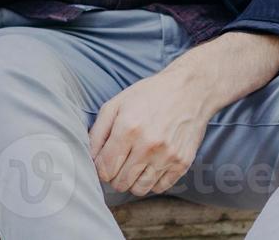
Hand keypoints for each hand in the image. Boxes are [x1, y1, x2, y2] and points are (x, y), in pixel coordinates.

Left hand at [88, 68, 209, 197]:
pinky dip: (151, 182)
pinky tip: (149, 166)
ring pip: (139, 189)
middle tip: (117, 164)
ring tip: (133, 166)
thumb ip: (97, 132)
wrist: (189, 90)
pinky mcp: (182, 163)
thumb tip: (89, 158)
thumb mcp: (116, 104)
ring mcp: (167, 156)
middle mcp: (148, 145)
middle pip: (120, 182)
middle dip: (114, 176)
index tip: (103, 162)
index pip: (105, 168)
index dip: (100, 169)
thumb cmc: (148, 95)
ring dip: (132, 182)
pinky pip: (159, 188)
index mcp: (127, 128)